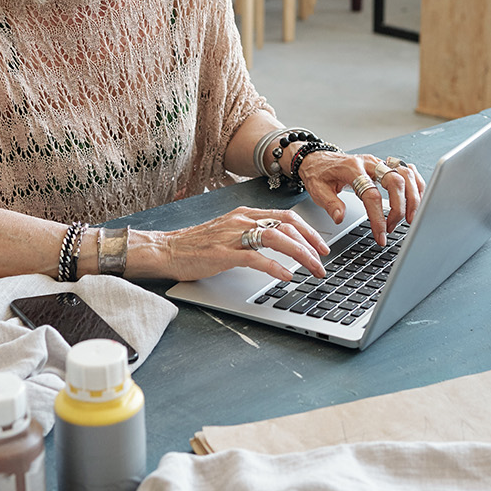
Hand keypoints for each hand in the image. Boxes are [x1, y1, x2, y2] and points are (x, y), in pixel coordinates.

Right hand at [146, 207, 329, 281]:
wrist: (167, 249)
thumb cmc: (197, 245)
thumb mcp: (230, 233)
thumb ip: (253, 234)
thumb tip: (280, 244)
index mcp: (245, 214)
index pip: (286, 216)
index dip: (308, 231)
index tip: (321, 246)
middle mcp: (242, 220)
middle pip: (287, 225)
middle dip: (311, 243)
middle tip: (323, 260)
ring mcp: (232, 236)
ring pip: (276, 238)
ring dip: (300, 254)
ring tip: (313, 269)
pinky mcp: (223, 254)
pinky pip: (255, 259)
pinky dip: (275, 267)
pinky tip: (286, 276)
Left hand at [297, 151, 424, 245]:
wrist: (318, 159)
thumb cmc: (319, 174)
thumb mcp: (317, 190)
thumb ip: (330, 204)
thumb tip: (340, 218)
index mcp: (352, 169)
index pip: (371, 195)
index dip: (378, 217)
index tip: (381, 235)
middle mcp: (369, 163)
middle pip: (395, 181)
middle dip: (400, 207)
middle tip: (394, 227)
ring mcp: (379, 162)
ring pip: (406, 174)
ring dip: (413, 197)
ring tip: (410, 217)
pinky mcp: (385, 165)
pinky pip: (407, 171)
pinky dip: (416, 185)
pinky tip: (416, 200)